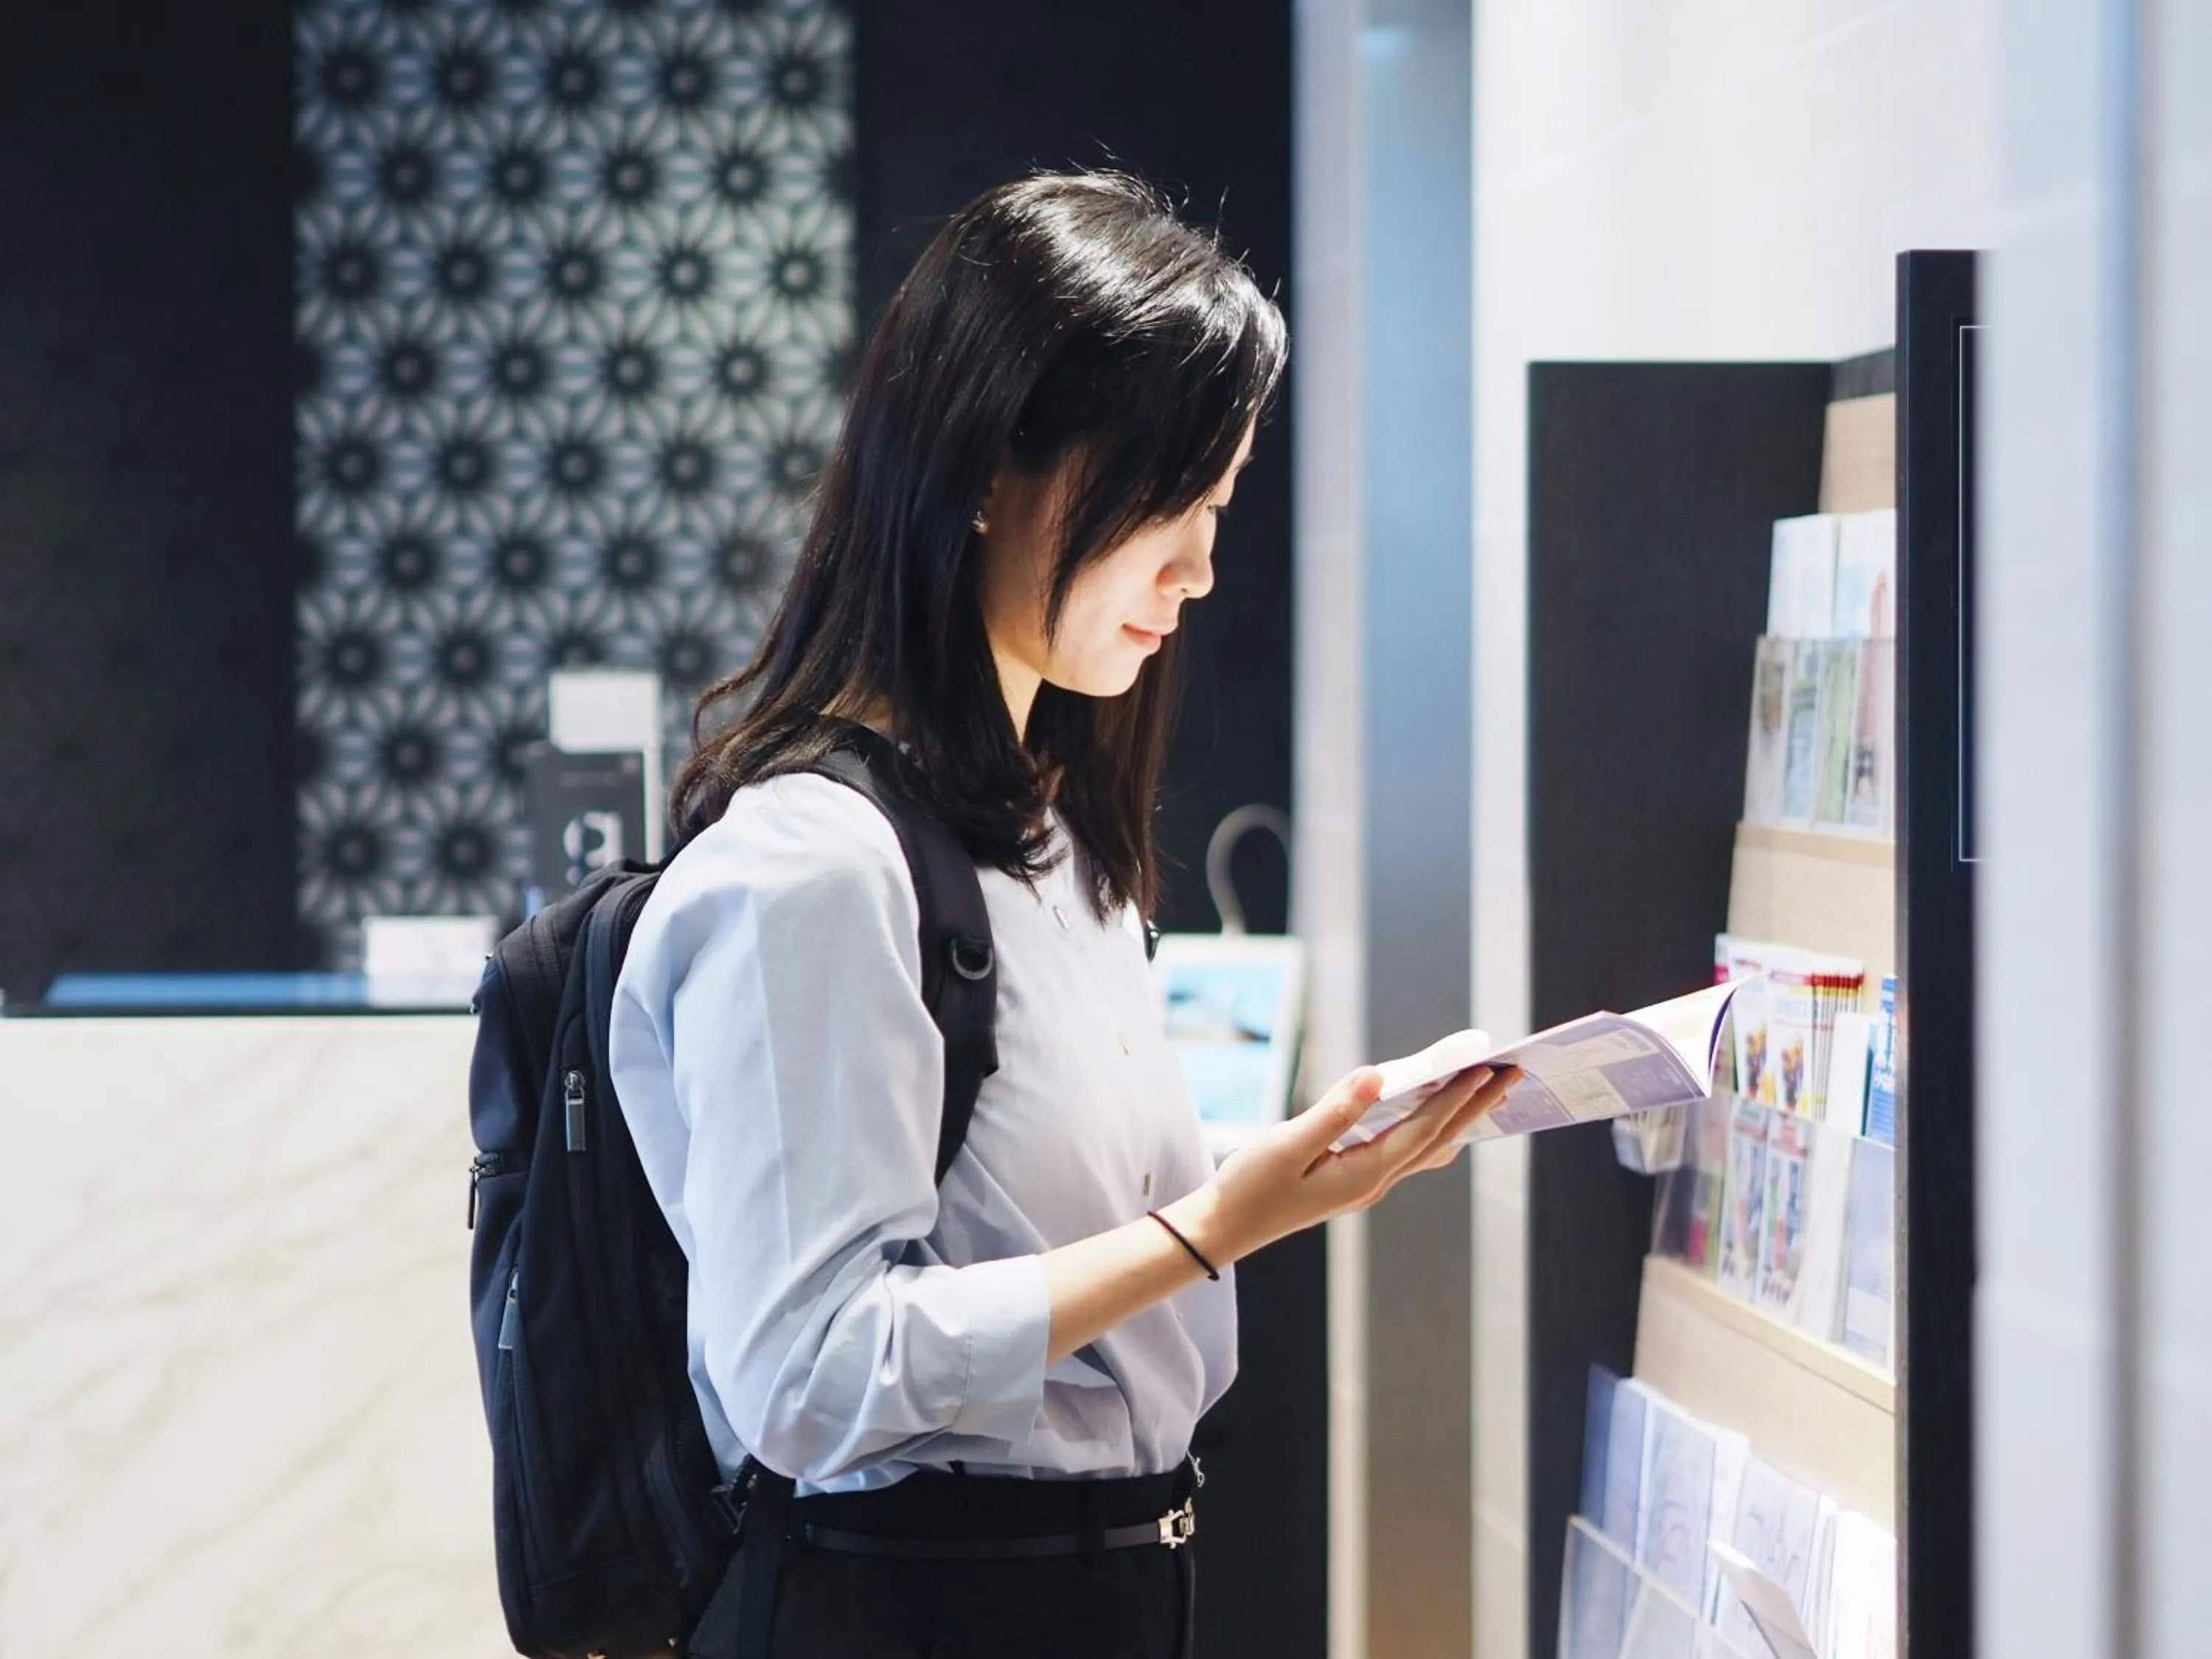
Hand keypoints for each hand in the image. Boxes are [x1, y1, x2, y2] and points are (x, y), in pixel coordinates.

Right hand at [1163, 1062, 1521, 1267]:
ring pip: (1427, 1148)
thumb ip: (1335, 1111)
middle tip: (1511, 1074)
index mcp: (1365, 1174)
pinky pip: (1406, 1151)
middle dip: (1476, 1106)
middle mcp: (1375, 1182)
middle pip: (1438, 1139)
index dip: (1458, 1098)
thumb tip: (1377, 1076)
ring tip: (1487, 1093)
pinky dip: (1430, 1128)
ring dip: (1459, 1118)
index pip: (1424, 1129)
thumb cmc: (1250, 1187)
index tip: (1487, 1069)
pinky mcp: (1353, 1180)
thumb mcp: (1289, 1144)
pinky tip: (1433, 1117)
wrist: (1224, 1228)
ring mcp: (1366, 1185)